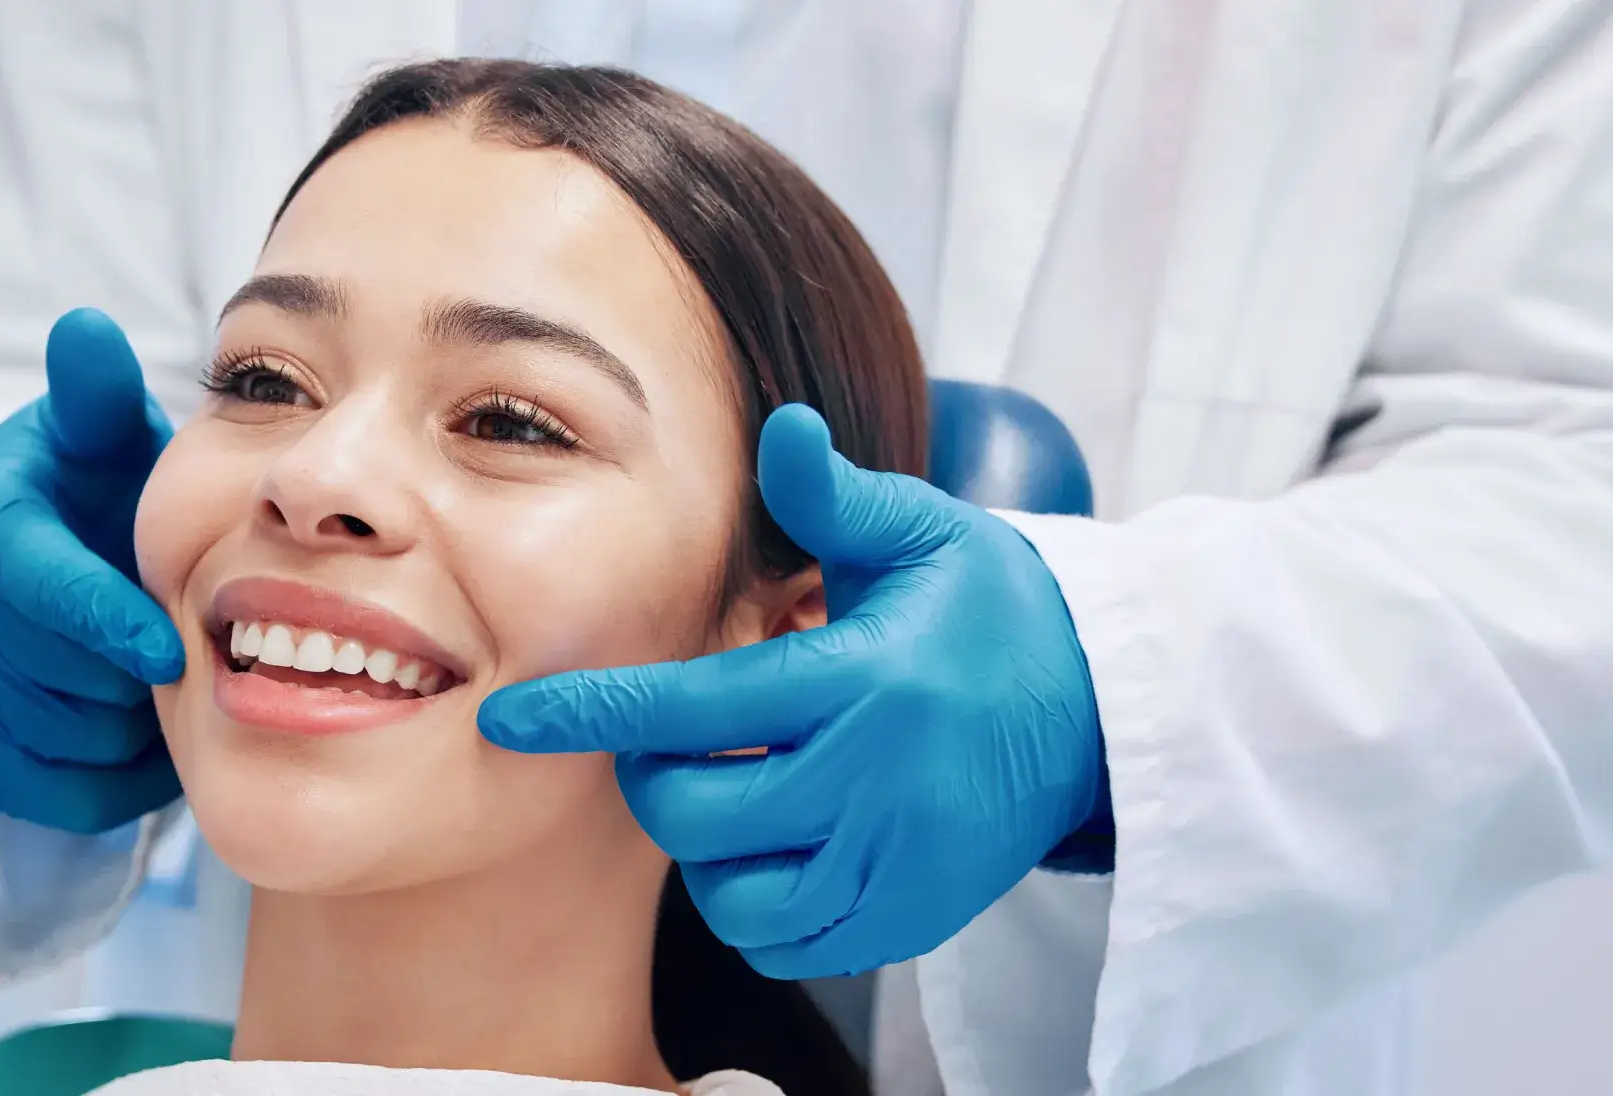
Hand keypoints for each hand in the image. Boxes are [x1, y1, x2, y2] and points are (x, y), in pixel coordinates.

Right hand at [0, 307, 183, 832]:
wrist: (40, 566)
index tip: (168, 651)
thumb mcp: (97, 436)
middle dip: (129, 675)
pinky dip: (112, 779)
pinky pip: (52, 792)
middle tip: (187, 655)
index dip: (103, 622)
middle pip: (53, 675)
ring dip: (128, 726)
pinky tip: (142, 733)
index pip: (34, 586)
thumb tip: (86, 329)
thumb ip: (98, 393)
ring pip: (59, 740)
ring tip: (163, 685)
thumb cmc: (90, 493)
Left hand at [478, 403, 1111, 978]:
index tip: (511, 717)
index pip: (693, 709)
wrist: (1101, 711)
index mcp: (863, 681)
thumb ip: (834, 497)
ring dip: (705, 846)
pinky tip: (774, 845)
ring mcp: (895, 864)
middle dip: (655, 777)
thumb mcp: (923, 535)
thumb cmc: (990, 610)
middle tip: (677, 740)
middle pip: (695, 812)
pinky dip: (755, 904)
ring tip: (735, 789)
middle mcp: (876, 783)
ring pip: (732, 893)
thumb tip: (781, 427)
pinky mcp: (911, 918)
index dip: (590, 715)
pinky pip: (788, 942)